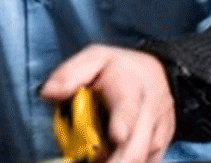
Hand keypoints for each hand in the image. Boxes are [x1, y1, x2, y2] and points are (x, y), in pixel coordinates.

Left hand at [42, 44, 174, 162]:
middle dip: (119, 160)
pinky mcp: (161, 143)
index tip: (117, 135)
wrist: (156, 72)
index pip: (128, 105)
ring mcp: (158, 128)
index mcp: (130, 85)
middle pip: (138, 142)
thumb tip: (48, 93)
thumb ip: (70, 74)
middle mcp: (150, 108)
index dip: (123, 121)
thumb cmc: (118, 68)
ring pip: (145, 156)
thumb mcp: (93, 59)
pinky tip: (113, 162)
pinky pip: (149, 161)